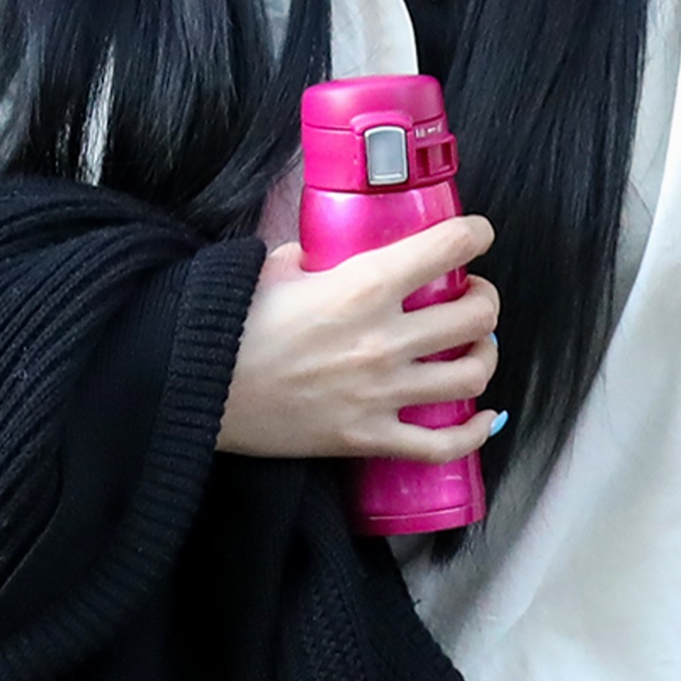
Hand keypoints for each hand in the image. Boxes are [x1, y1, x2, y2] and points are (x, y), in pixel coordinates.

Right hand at [217, 216, 501, 463]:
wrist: (195, 387)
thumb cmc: (230, 322)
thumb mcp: (274, 267)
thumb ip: (315, 256)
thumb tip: (329, 253)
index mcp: (362, 285)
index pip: (448, 247)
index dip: (476, 235)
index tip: (478, 235)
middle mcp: (382, 338)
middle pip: (476, 316)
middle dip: (485, 300)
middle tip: (473, 296)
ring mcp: (379, 392)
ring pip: (471, 375)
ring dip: (484, 356)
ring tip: (475, 347)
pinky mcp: (367, 437)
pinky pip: (442, 445)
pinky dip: (474, 432)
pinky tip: (485, 417)